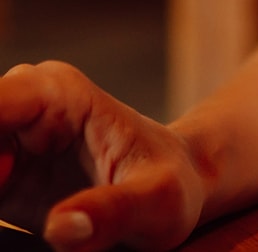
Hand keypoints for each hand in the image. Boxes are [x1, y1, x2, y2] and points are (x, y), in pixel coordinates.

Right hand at [0, 62, 204, 251]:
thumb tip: (63, 227)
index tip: (2, 177)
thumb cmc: (171, 185)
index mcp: (60, 95)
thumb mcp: (158, 200)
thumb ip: (115, 211)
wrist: (176, 188)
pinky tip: (6, 227)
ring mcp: (8, 141)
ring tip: (15, 207)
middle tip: (8, 197)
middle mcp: (27, 109)